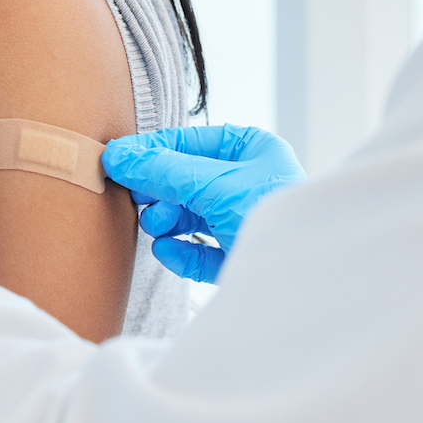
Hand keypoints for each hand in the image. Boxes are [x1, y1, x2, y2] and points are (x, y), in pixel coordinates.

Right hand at [100, 124, 305, 283]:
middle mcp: (248, 182)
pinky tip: (167, 251)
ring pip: (189, 216)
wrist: (306, 279)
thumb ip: (163, 170)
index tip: (117, 161)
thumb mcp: (214, 184)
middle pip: (185, 180)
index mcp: (252, 150)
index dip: (152, 151)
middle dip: (159, 192)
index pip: (190, 143)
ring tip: (155, 226)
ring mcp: (242, 221)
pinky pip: (200, 251)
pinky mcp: (238, 257)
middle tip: (135, 199)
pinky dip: (181, 251)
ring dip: (167, 221)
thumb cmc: (274, 217)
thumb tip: (119, 156)